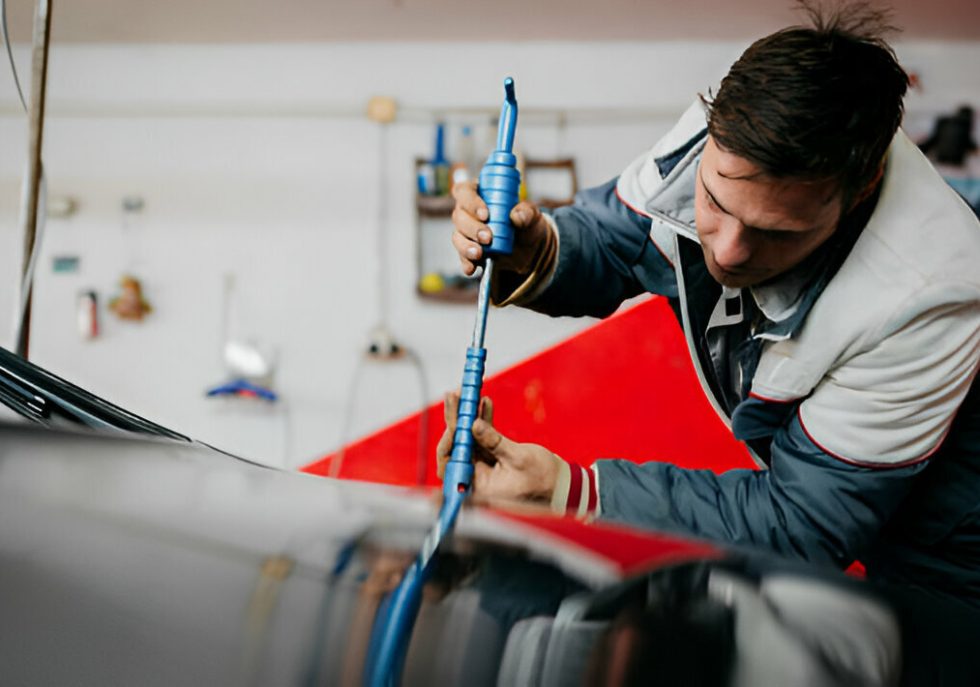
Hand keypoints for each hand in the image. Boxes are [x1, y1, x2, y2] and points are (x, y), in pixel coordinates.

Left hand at [436, 391, 561, 502]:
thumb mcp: (519, 459)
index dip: (448, 444)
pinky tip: (484, 403)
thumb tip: (473, 425)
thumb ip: (494, 442)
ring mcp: (482, 468)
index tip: (454, 422)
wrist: (561, 485)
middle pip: (456, 448)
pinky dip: (483, 422)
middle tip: (454, 397)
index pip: (452, 466)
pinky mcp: (491, 459)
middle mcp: (476, 479)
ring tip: (465, 394)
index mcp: (478, 488)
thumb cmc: (543, 480)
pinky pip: (481, 439)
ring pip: (467, 440)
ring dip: (467, 417)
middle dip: (455, 422)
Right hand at [451, 180, 550, 276]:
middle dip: (472, 228)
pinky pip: (462, 257)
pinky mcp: (469, 252)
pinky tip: (471, 268)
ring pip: (457, 237)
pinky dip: (466, 263)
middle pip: (459, 216)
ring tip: (479, 254)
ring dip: (466, 246)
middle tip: (488, 237)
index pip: (465, 192)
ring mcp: (466, 233)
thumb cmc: (527, 224)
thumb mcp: (532, 215)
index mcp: (480, 195)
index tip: (485, 215)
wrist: (530, 249)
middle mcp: (468, 212)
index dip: (471, 202)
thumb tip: (516, 216)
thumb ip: (527, 212)